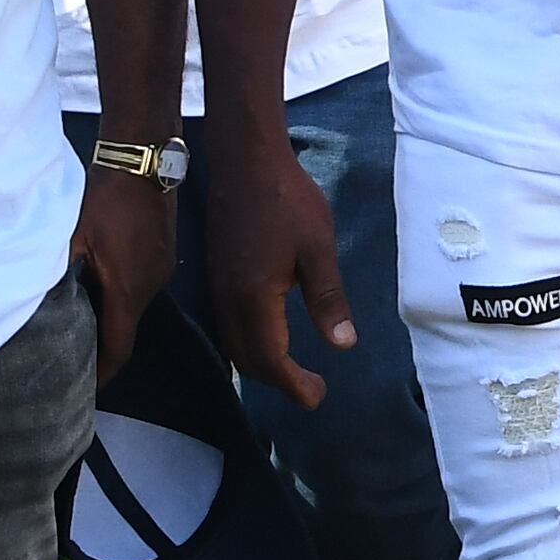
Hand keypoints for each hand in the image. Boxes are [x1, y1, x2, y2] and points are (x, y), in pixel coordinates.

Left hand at [69, 161, 173, 383]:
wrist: (144, 159)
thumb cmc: (104, 198)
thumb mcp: (71, 238)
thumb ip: (57, 276)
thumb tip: (34, 305)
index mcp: (128, 290)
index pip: (119, 349)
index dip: (102, 374)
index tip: (82, 390)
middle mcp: (151, 287)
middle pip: (126, 330)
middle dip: (101, 346)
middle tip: (70, 355)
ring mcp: (161, 270)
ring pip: (132, 308)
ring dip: (108, 317)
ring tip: (78, 320)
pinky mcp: (163, 254)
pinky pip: (139, 287)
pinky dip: (117, 296)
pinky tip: (96, 285)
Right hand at [200, 137, 342, 406]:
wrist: (244, 162)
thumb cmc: (288, 201)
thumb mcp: (318, 249)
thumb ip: (328, 299)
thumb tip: (343, 345)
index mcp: (254, 298)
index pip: (269, 359)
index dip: (293, 384)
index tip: (318, 397)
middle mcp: (228, 300)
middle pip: (247, 359)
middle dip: (278, 382)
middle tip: (311, 390)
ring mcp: (217, 287)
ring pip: (233, 344)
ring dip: (260, 365)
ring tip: (292, 372)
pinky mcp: (216, 274)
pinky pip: (227, 325)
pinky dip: (247, 344)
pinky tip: (266, 338)